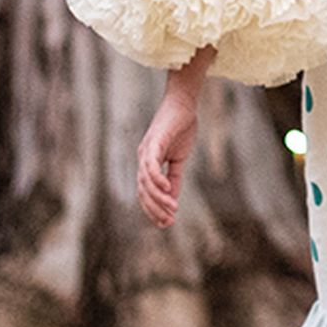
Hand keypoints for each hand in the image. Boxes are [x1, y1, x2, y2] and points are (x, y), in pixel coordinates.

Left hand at [136, 77, 200, 227]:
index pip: (145, 192)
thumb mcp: (179, 158)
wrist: (183, 104)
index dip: (153, 209)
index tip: (167, 222)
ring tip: (173, 209)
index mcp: (147, 163)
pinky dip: (157, 179)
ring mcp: (146, 150)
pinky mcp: (154, 141)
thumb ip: (174, 177)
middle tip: (169, 221)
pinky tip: (167, 189)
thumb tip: (172, 198)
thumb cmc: (181, 128)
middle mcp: (142, 158)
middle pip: (143, 191)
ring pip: (146, 181)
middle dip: (155, 209)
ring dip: (159, 198)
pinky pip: (151, 164)